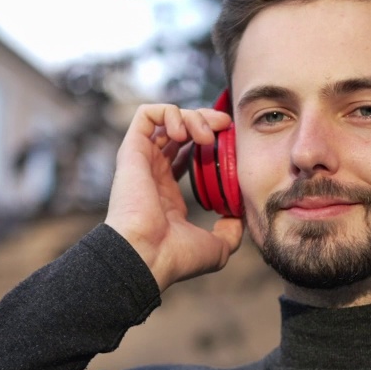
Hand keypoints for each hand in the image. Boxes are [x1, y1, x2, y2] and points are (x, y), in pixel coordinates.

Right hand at [105, 104, 243, 290]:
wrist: (147, 255)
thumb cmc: (174, 256)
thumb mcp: (216, 248)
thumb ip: (229, 232)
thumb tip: (239, 219)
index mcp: (167, 193)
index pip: (185, 155)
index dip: (208, 142)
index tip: (228, 142)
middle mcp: (152, 173)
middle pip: (178, 131)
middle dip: (204, 120)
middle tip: (223, 127)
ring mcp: (141, 160)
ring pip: (165, 118)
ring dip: (190, 116)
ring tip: (204, 135)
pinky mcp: (132, 150)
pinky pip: (146, 114)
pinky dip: (169, 113)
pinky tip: (183, 132)